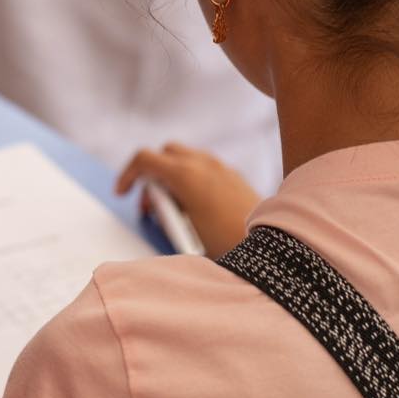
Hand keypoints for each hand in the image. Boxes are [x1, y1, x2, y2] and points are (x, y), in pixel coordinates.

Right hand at [116, 142, 261, 256]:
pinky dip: (192, 179)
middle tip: (151, 205)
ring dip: (172, 176)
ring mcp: (220, 167)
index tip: (123, 194)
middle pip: (164, 153)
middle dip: (151, 174)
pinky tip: (196, 208)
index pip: (143, 159)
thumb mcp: (185, 232)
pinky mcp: (234, 176)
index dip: (127, 175)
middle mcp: (202, 164)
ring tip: (174, 210)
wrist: (275, 244)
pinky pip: (204, 167)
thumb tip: (157, 206)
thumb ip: (165, 214)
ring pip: (185, 158)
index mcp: (184, 175)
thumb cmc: (229, 243)